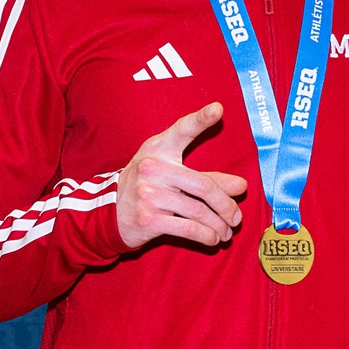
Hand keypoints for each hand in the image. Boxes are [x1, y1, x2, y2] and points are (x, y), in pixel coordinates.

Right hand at [117, 103, 248, 248]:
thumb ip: (208, 177)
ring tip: (226, 232)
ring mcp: (149, 195)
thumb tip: (241, 186)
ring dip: (219, 226)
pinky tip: (213, 239)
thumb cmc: (147, 187)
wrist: (107, 213)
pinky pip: (188, 229)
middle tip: (236, 218)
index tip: (218, 109)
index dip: (200, 119)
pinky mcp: (148, 219)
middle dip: (227, 206)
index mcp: (160, 149)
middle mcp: (153, 168)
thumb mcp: (171, 172)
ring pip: (199, 212)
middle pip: (205, 187)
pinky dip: (206, 236)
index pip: (182, 131)